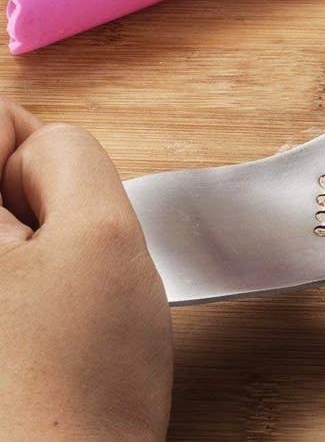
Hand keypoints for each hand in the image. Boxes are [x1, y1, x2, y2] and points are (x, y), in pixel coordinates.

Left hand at [0, 101, 171, 440]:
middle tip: (57, 270)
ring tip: (46, 309)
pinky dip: (17, 288)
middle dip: (34, 205)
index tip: (56, 213)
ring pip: (1, 230)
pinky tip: (30, 335)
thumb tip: (41, 144)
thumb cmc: (78, 386)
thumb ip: (74, 156)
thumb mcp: (108, 237)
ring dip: (28, 250)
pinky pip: (5, 276)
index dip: (38, 154)